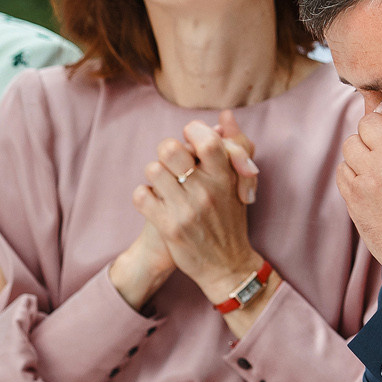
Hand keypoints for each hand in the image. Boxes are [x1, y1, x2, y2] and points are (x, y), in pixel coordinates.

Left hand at [137, 113, 262, 302]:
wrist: (227, 266)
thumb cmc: (232, 220)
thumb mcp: (240, 183)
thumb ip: (236, 146)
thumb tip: (225, 115)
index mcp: (225, 176)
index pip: (204, 138)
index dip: (192, 132)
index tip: (191, 144)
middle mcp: (206, 191)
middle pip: (169, 149)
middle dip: (166, 152)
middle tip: (172, 165)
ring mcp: (186, 210)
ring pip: (152, 170)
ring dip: (155, 177)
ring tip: (165, 187)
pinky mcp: (169, 227)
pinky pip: (141, 195)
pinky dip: (144, 197)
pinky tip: (155, 203)